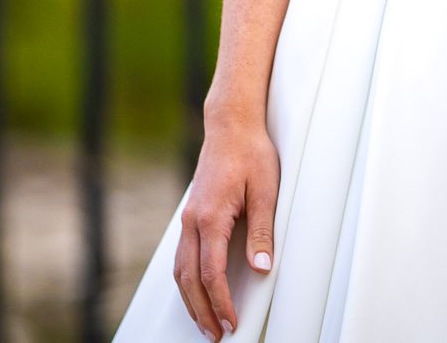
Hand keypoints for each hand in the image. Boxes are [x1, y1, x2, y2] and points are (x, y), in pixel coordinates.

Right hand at [173, 116, 278, 339]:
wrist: (231, 125)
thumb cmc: (251, 153)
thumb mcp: (266, 191)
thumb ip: (263, 231)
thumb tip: (262, 268)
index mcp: (211, 217)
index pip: (211, 274)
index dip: (220, 303)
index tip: (232, 322)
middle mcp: (193, 222)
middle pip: (189, 279)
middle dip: (201, 311)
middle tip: (216, 335)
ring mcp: (188, 219)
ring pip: (180, 270)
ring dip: (191, 300)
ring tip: (205, 322)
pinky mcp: (190, 215)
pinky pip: (182, 256)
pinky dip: (187, 280)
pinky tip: (197, 291)